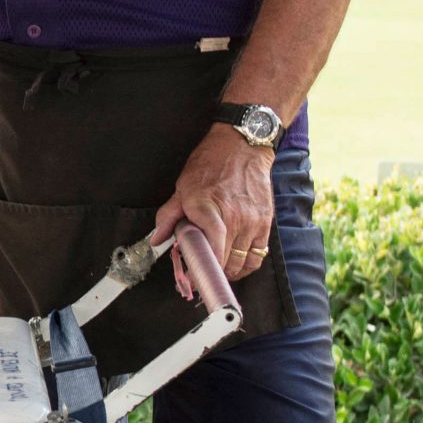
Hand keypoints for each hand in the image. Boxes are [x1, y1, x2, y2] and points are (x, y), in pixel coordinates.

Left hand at [150, 127, 273, 289]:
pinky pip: (258, 256)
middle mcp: (234, 217)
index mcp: (208, 208)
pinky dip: (246, 265)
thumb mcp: (182, 186)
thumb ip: (168, 216)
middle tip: (201, 271)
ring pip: (242, 263)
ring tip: (217, 269)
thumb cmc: (211, 164)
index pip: (212, 250)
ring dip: (228, 271)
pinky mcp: (265, 223)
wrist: (243, 146)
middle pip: (226, 262)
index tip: (193, 277)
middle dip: (212, 272)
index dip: (202, 269)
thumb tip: (157, 240)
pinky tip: (235, 263)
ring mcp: (252, 222)